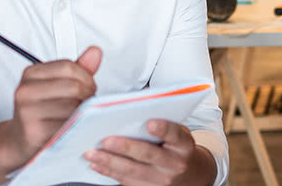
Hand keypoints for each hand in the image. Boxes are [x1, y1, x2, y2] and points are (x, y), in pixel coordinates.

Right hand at [0, 46, 101, 168]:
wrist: (19, 141)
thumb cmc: (42, 111)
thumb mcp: (57, 85)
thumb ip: (78, 69)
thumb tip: (95, 51)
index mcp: (31, 74)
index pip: (68, 67)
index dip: (86, 77)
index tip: (89, 86)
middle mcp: (25, 90)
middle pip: (73, 86)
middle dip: (88, 95)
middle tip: (88, 103)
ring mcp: (27, 111)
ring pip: (72, 107)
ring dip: (83, 112)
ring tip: (78, 115)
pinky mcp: (34, 131)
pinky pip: (67, 125)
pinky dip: (76, 127)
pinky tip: (73, 127)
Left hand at [85, 119, 207, 185]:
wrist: (189, 176)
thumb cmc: (177, 148)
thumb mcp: (178, 133)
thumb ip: (162, 122)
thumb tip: (134, 105)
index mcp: (183, 144)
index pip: (175, 134)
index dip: (163, 129)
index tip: (150, 123)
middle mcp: (175, 163)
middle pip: (148, 154)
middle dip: (125, 147)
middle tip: (106, 140)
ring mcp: (161, 180)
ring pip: (132, 170)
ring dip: (109, 161)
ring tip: (91, 153)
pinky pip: (125, 181)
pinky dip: (109, 172)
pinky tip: (96, 164)